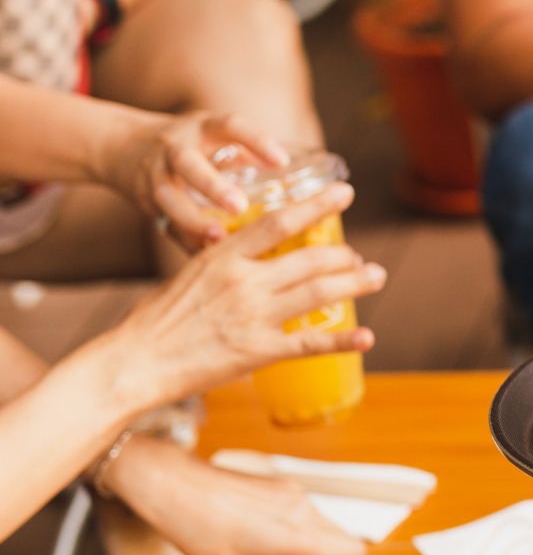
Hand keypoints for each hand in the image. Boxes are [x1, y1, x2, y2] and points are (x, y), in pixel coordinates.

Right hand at [96, 110, 290, 249]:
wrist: (124, 146)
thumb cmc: (196, 149)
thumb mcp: (220, 141)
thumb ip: (251, 159)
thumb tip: (308, 194)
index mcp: (204, 129)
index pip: (231, 126)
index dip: (256, 141)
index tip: (282, 162)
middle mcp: (176, 147)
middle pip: (189, 164)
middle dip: (212, 186)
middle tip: (239, 207)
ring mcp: (155, 174)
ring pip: (168, 198)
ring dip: (193, 220)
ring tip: (219, 238)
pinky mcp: (145, 201)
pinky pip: (165, 226)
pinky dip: (186, 242)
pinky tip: (207, 261)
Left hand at [105, 436, 366, 554]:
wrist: (179, 488)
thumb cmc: (201, 530)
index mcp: (298, 537)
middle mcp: (305, 511)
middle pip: (343, 542)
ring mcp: (296, 495)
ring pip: (326, 529)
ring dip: (315, 552)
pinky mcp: (285, 486)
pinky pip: (308, 515)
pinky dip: (302, 534)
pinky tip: (269, 544)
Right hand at [106, 183, 385, 412]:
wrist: (135, 361)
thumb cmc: (156, 320)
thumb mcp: (189, 275)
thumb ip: (225, 266)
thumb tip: (250, 258)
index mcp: (223, 256)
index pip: (280, 221)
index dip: (317, 205)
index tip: (345, 193)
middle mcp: (244, 281)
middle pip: (310, 258)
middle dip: (344, 255)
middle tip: (362, 257)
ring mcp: (254, 316)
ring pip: (319, 293)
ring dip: (354, 284)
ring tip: (376, 277)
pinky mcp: (258, 351)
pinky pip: (311, 344)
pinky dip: (343, 340)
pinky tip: (367, 337)